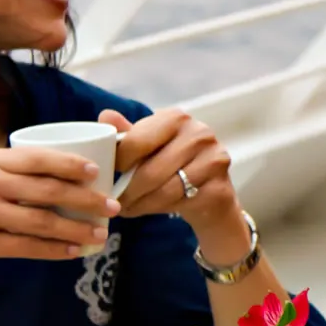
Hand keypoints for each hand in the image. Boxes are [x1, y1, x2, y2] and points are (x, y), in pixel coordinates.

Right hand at [0, 148, 113, 277]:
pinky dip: (55, 250)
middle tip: (113, 206)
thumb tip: (64, 175)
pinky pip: (27, 247)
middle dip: (86, 199)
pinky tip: (75, 251)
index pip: (39, 158)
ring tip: (101, 234)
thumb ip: (10, 170)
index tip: (98, 172)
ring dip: (77, 229)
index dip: (71, 164)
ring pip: (42, 222)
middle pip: (48, 190)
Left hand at [100, 108, 236, 227]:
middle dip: (127, 190)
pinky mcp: (220, 187)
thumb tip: (105, 116)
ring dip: (139, 203)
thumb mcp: (150, 146)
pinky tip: (148, 210)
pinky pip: (179, 203)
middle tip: (113, 201)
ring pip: (164, 190)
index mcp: (177, 118)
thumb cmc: (175, 164)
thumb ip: (129, 134)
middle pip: (150, 170)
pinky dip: (157, 209)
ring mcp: (214, 160)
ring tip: (126, 208)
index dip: (118, 163)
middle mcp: (199, 134)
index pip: (136, 141)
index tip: (108, 174)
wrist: (212, 194)